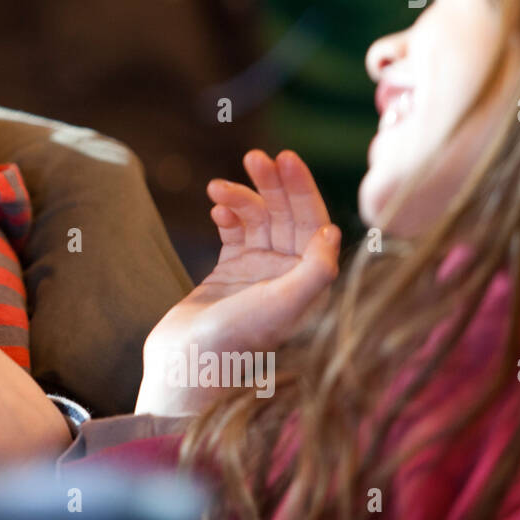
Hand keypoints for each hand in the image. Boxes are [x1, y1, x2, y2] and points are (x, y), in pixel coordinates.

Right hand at [136, 150, 340, 416]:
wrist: (188, 362)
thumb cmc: (237, 339)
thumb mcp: (283, 305)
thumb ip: (315, 271)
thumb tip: (331, 231)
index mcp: (309, 282)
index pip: (313, 223)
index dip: (302, 188)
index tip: (285, 159)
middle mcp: (288, 275)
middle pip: (287, 215)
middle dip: (272, 184)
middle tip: (254, 157)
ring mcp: (259, 272)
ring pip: (257, 219)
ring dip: (241, 197)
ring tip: (216, 188)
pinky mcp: (230, 272)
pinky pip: (234, 231)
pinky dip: (227, 213)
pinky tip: (215, 207)